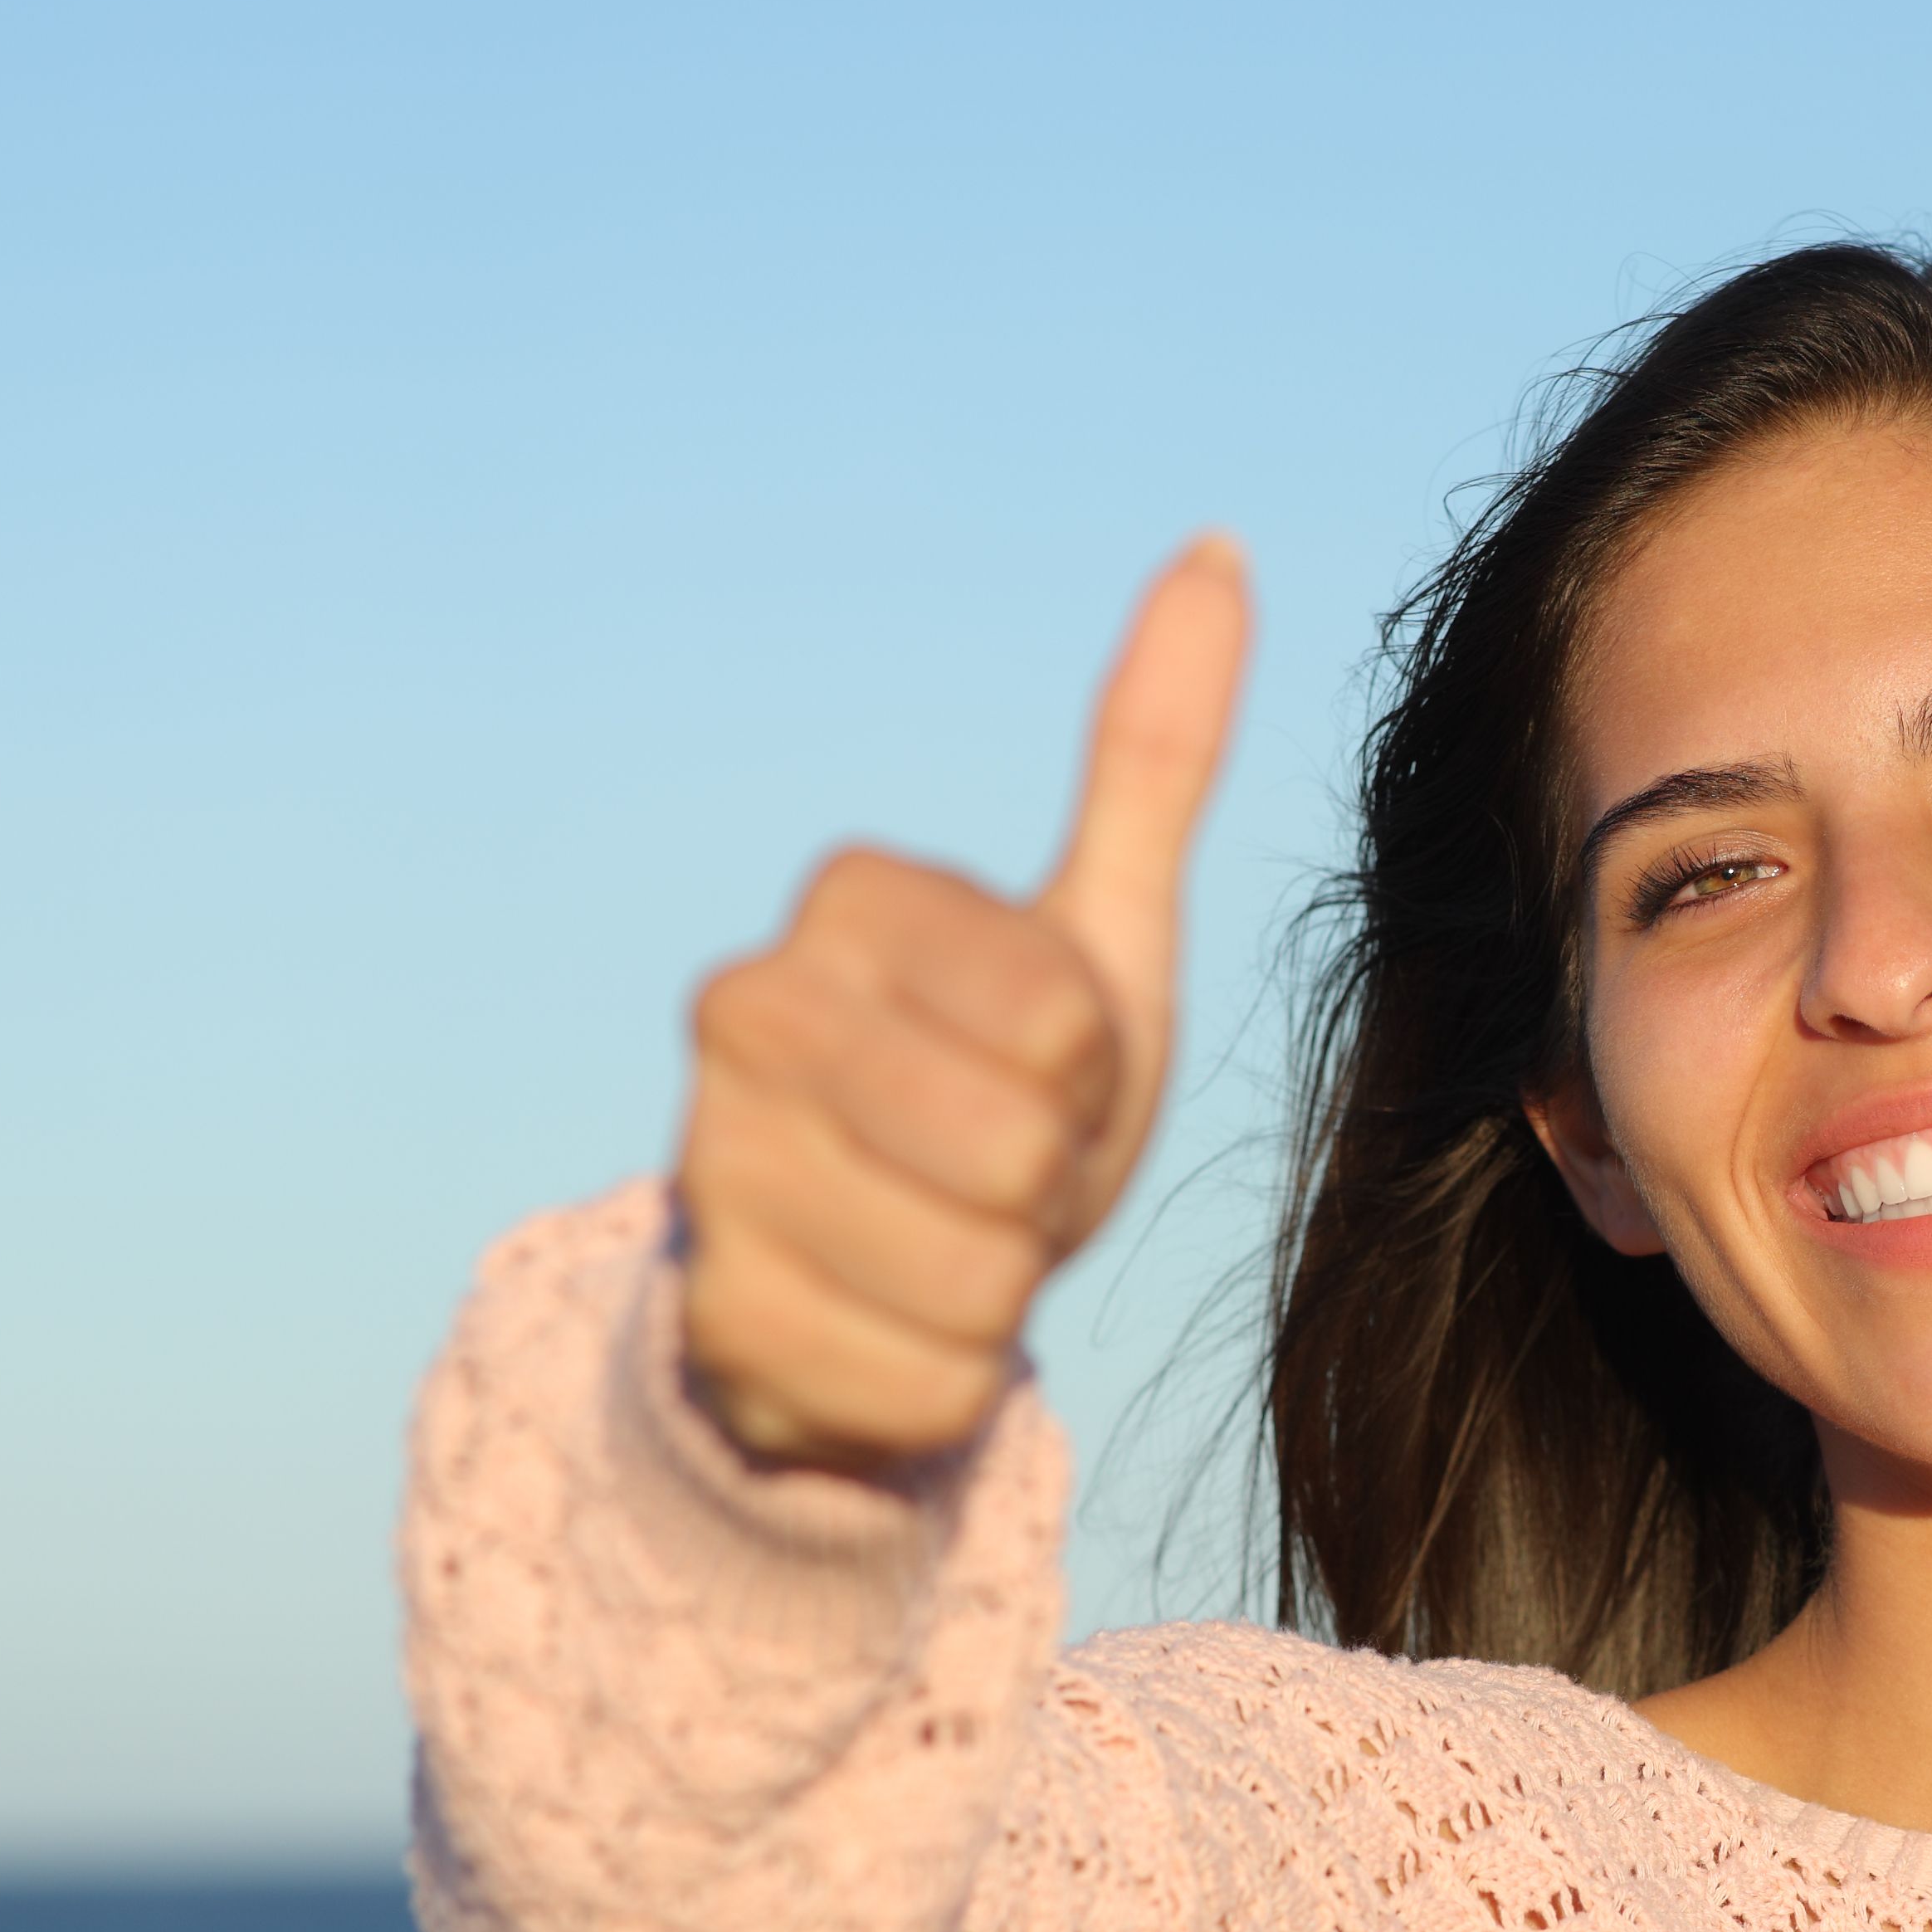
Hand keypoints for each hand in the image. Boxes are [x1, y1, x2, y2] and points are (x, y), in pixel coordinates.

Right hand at [674, 540, 1248, 1472]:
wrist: (875, 1278)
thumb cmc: (1002, 1093)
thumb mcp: (1098, 941)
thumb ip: (1149, 757)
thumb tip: (1222, 549)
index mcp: (850, 903)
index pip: (1062, 1012)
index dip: (1085, 1070)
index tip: (1036, 1067)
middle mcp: (744, 1010)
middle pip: (1018, 1148)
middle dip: (1046, 1190)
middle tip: (995, 1172)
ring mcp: (709, 1164)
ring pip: (972, 1275)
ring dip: (999, 1290)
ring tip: (946, 1245)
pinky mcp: (712, 1317)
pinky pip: (923, 1382)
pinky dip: (944, 1381)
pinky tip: (890, 1330)